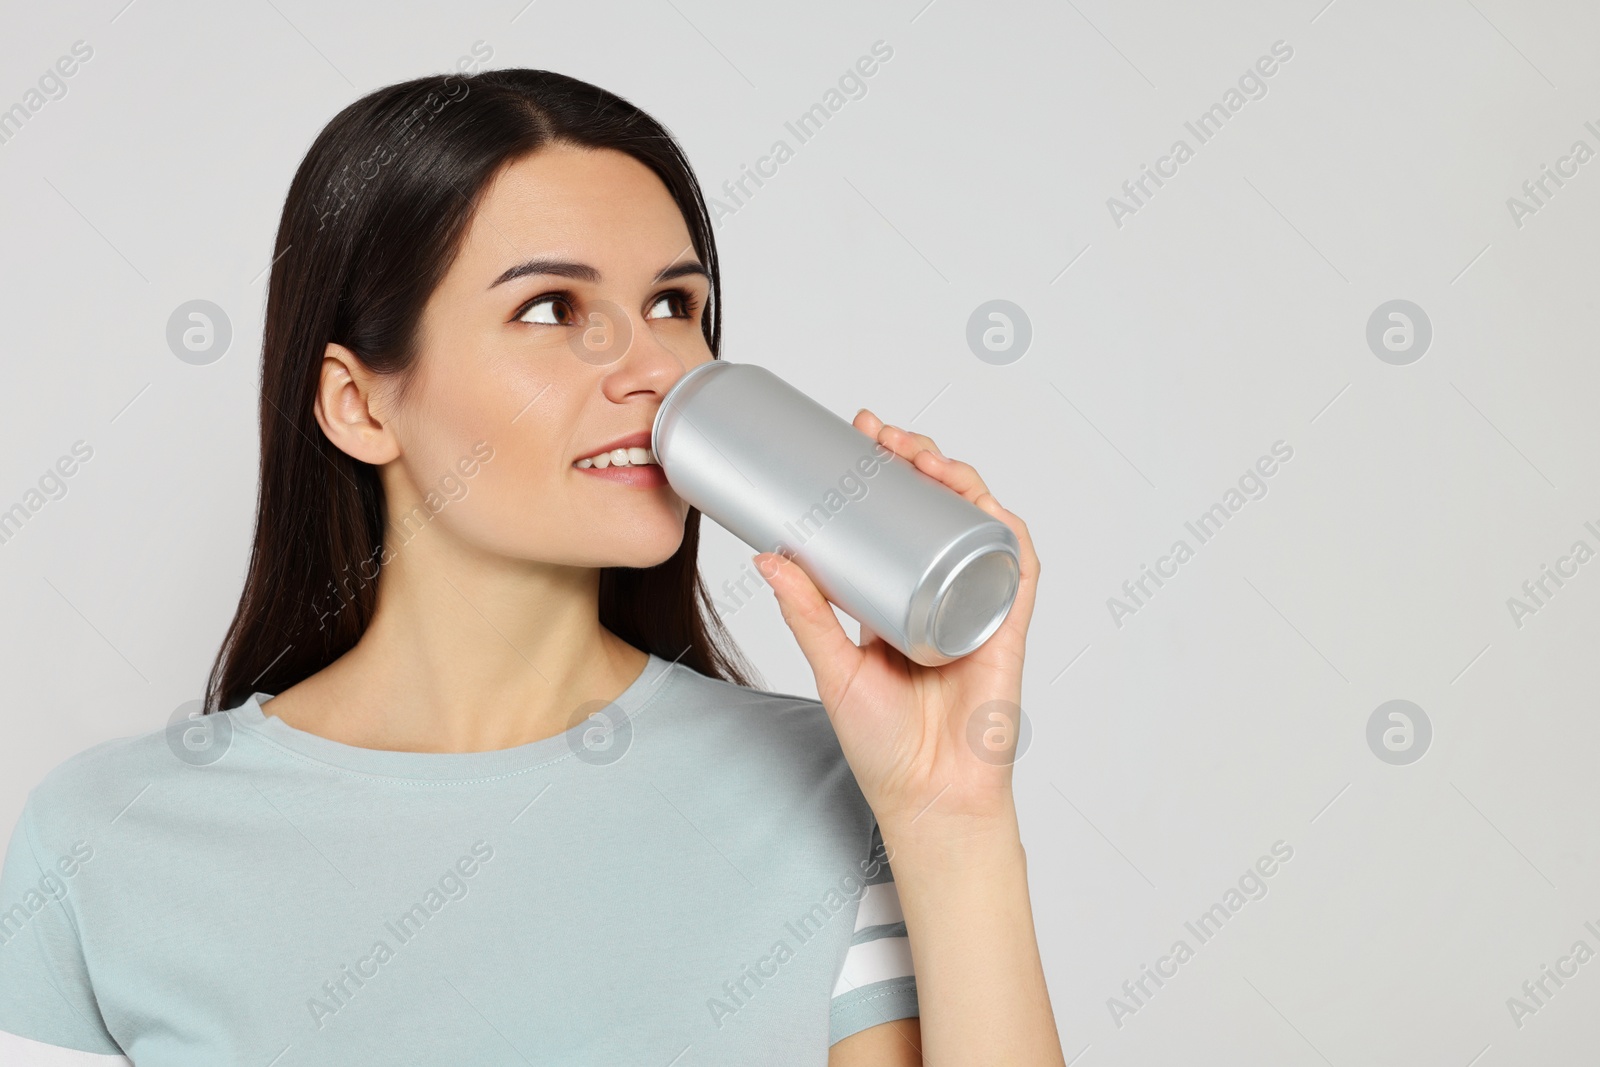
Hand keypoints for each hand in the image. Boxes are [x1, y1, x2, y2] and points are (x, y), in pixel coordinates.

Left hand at [754, 408, 1040, 841]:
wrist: (927, 799)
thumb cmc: (884, 747)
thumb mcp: (832, 669)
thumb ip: (805, 616)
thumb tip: (767, 557)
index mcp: (901, 600)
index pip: (900, 519)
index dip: (887, 473)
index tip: (859, 436)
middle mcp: (943, 595)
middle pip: (942, 510)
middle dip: (918, 460)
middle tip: (881, 433)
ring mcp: (977, 607)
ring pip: (979, 525)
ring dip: (958, 480)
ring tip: (921, 453)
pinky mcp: (1006, 627)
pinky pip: (1016, 567)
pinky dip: (1004, 528)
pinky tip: (981, 500)